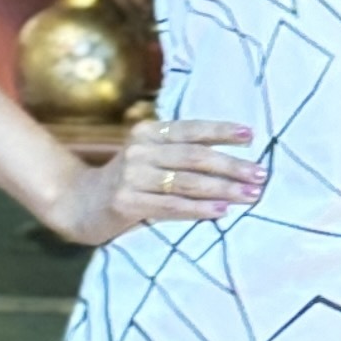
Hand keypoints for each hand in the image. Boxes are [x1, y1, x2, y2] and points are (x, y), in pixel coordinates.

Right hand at [60, 120, 262, 245]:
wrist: (79, 204)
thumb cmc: (127, 182)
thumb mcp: (149, 159)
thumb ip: (180, 156)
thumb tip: (233, 164)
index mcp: (147, 132)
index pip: (191, 129)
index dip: (222, 132)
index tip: (251, 135)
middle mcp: (139, 149)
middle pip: (195, 156)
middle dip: (232, 166)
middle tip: (260, 174)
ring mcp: (131, 176)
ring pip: (187, 182)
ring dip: (223, 189)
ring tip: (251, 195)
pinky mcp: (126, 203)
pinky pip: (171, 206)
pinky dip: (199, 209)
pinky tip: (221, 211)